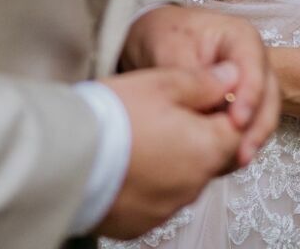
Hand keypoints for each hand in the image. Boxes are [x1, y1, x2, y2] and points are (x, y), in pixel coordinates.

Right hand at [93, 66, 243, 237]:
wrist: (64, 157)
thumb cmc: (114, 116)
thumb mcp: (162, 84)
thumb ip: (204, 82)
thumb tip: (234, 75)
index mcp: (207, 149)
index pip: (235, 131)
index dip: (221, 111)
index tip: (196, 99)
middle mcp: (194, 186)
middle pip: (209, 158)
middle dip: (195, 137)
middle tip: (162, 116)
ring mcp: (167, 209)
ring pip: (182, 180)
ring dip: (171, 162)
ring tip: (138, 139)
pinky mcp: (141, 223)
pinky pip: (156, 200)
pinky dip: (148, 185)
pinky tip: (127, 165)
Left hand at [122, 6, 279, 166]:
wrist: (155, 40)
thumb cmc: (165, 36)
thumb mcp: (171, 49)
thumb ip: (193, 74)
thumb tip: (212, 102)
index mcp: (241, 38)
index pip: (254, 66)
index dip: (250, 95)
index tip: (237, 122)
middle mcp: (253, 61)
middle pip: (269, 94)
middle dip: (258, 126)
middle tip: (241, 154)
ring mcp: (250, 83)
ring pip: (264, 114)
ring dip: (252, 140)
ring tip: (234, 164)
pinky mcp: (241, 105)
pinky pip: (248, 126)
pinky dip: (238, 145)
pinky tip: (223, 164)